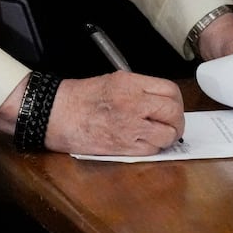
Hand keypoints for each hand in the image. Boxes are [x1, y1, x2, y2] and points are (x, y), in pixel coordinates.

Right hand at [43, 73, 184, 155]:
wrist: (56, 114)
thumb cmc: (80, 97)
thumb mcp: (114, 81)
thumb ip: (140, 89)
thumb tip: (161, 101)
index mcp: (131, 84)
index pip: (171, 91)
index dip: (176, 102)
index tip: (172, 108)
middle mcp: (134, 104)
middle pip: (173, 114)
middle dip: (176, 122)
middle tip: (171, 125)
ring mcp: (130, 127)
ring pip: (166, 136)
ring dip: (167, 138)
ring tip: (159, 136)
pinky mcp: (123, 147)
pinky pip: (151, 151)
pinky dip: (153, 149)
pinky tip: (145, 144)